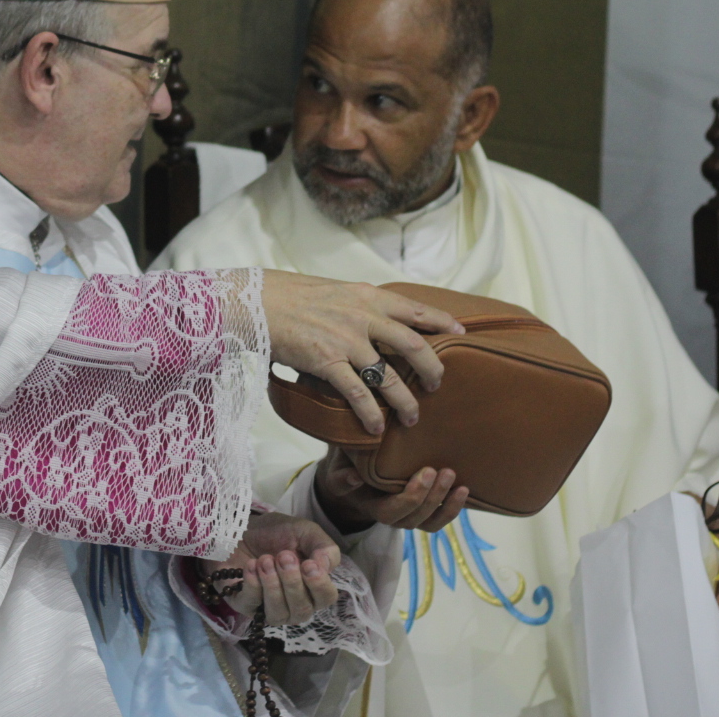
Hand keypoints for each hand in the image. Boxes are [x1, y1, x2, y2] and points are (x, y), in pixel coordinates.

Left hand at [203, 512, 340, 626]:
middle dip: (292, 583)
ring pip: (278, 614)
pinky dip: (253, 585)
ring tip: (265, 560)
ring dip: (272, 586)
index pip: (326, 598)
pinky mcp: (244, 604)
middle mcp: (294, 605)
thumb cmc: (277, 533)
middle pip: (302, 609)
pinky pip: (251, 606)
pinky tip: (251, 565)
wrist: (241, 526)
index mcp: (312, 588)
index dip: (319, 585)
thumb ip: (324, 547)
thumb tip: (325, 567)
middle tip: (283, 556)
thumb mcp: (306, 532)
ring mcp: (268, 608)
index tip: (308, 564)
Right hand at [259, 271, 463, 434]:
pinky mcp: (326, 362)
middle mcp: (363, 316)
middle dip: (432, 369)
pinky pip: (358, 393)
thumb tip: (379, 320)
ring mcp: (346, 340)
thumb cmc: (293, 295)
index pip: (416, 308)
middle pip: (414, 346)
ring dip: (405, 401)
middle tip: (437, 385)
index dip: (442, 321)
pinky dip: (370, 414)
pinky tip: (376, 428)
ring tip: (412, 418)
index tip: (460, 331)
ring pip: (389, 377)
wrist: (258, 301)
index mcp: (368, 296)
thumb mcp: (336, 290)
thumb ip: (361, 305)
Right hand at [314, 445, 467, 532]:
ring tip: (458, 483)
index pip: (392, 512)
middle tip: (442, 470)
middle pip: (414, 518)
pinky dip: (453, 508)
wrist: (354, 473)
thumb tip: (355, 477)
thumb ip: (341, 475)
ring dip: (445, 504)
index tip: (426, 471)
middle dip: (431, 496)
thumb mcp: (336, 470)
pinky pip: (439, 519)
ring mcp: (409, 516)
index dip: (412, 497)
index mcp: (372, 508)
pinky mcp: (422, 511)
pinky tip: (463, 490)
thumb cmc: (346, 467)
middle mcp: (392, 518)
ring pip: (429, 522)